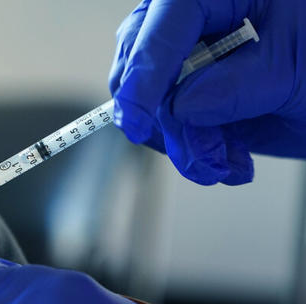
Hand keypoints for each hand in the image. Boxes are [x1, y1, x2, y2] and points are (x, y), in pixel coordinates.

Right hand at [110, 0, 305, 184]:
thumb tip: (179, 107)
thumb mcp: (294, 72)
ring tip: (224, 163)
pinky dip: (194, 151)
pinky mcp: (196, 92)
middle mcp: (201, 17)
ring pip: (152, 101)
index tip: (137, 123)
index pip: (164, 24)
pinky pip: (169, 124)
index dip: (144, 74)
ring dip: (185, 144)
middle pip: (142, 62)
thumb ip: (233, 86)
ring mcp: (195, 57)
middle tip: (199, 155)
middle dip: (167, 119)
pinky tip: (229, 159)